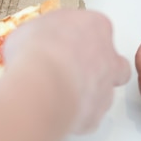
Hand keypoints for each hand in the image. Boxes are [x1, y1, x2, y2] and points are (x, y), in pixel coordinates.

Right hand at [5, 9, 130, 133]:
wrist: (41, 84)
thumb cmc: (37, 49)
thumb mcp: (26, 30)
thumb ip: (39, 37)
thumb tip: (30, 45)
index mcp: (94, 26)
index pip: (94, 27)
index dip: (76, 37)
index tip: (58, 42)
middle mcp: (107, 56)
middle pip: (113, 62)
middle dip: (96, 67)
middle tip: (69, 69)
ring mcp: (105, 87)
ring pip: (103, 91)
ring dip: (83, 92)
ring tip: (54, 92)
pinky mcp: (96, 114)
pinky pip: (87, 114)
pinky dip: (73, 113)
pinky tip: (52, 109)